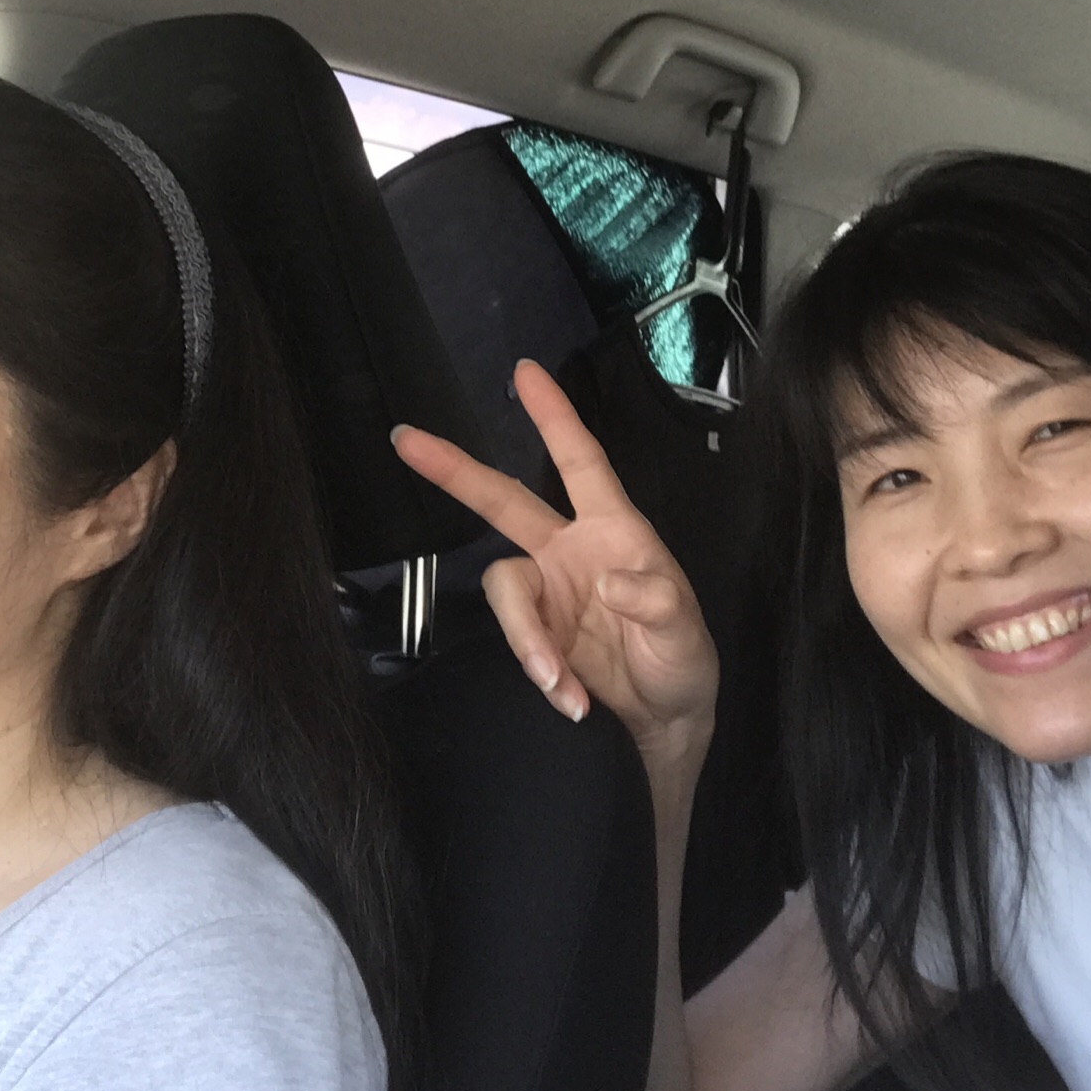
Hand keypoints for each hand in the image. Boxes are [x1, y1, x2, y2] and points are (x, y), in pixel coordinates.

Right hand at [391, 359, 718, 760]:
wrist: (665, 720)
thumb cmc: (682, 658)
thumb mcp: (684, 628)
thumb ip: (655, 600)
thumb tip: (607, 580)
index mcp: (613, 529)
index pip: (580, 461)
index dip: (554, 416)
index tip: (525, 370)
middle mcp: (570, 550)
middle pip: (503, 502)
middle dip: (455, 470)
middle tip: (406, 440)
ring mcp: (547, 592)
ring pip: (505, 587)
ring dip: (528, 640)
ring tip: (560, 684)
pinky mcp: (534, 634)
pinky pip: (517, 639)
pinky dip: (541, 672)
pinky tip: (571, 701)